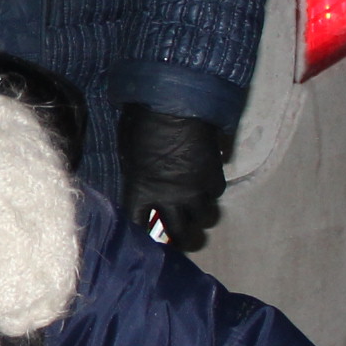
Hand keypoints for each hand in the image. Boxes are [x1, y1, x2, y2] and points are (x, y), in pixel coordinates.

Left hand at [117, 107, 232, 250]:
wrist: (175, 106)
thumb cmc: (142, 124)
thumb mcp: (129, 152)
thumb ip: (135, 174)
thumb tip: (139, 181)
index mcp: (141, 192)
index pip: (140, 226)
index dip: (145, 233)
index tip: (148, 234)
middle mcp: (169, 198)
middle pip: (179, 234)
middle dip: (179, 239)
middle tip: (179, 237)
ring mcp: (195, 190)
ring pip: (204, 220)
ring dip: (199, 217)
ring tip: (195, 213)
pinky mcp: (213, 177)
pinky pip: (216, 195)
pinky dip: (211, 192)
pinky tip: (205, 185)